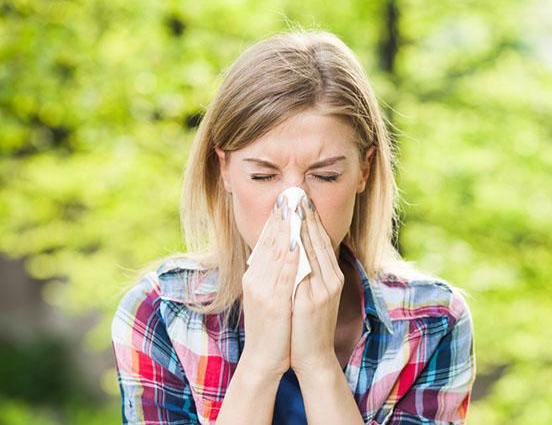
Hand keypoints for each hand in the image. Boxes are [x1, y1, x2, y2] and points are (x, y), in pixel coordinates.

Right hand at [238, 195, 298, 377]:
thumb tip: (281, 252)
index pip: (266, 241)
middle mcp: (256, 279)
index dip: (276, 219)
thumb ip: (272, 274)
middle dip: (281, 217)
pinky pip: (283, 275)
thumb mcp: (269, 295)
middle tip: (289, 193)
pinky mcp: (274, 303)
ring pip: (275, 253)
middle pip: (269, 241)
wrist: (264, 359)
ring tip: (293, 208)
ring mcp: (263, 290)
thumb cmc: (272, 328)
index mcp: (255, 276)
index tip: (285, 199)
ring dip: (285, 229)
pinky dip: (288, 256)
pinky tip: (295, 241)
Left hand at [290, 194, 344, 375]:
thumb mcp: (312, 294)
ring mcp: (324, 289)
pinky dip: (299, 251)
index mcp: (332, 276)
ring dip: (302, 227)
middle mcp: (331, 279)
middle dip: (307, 216)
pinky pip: (306, 270)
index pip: (321, 240)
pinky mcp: (314, 300)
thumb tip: (298, 248)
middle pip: (319, 240)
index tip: (301, 199)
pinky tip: (291, 237)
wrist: (312, 356)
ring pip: (314, 251)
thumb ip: (309, 272)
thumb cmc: (308, 325)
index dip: (311, 219)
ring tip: (293, 207)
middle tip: (297, 193)